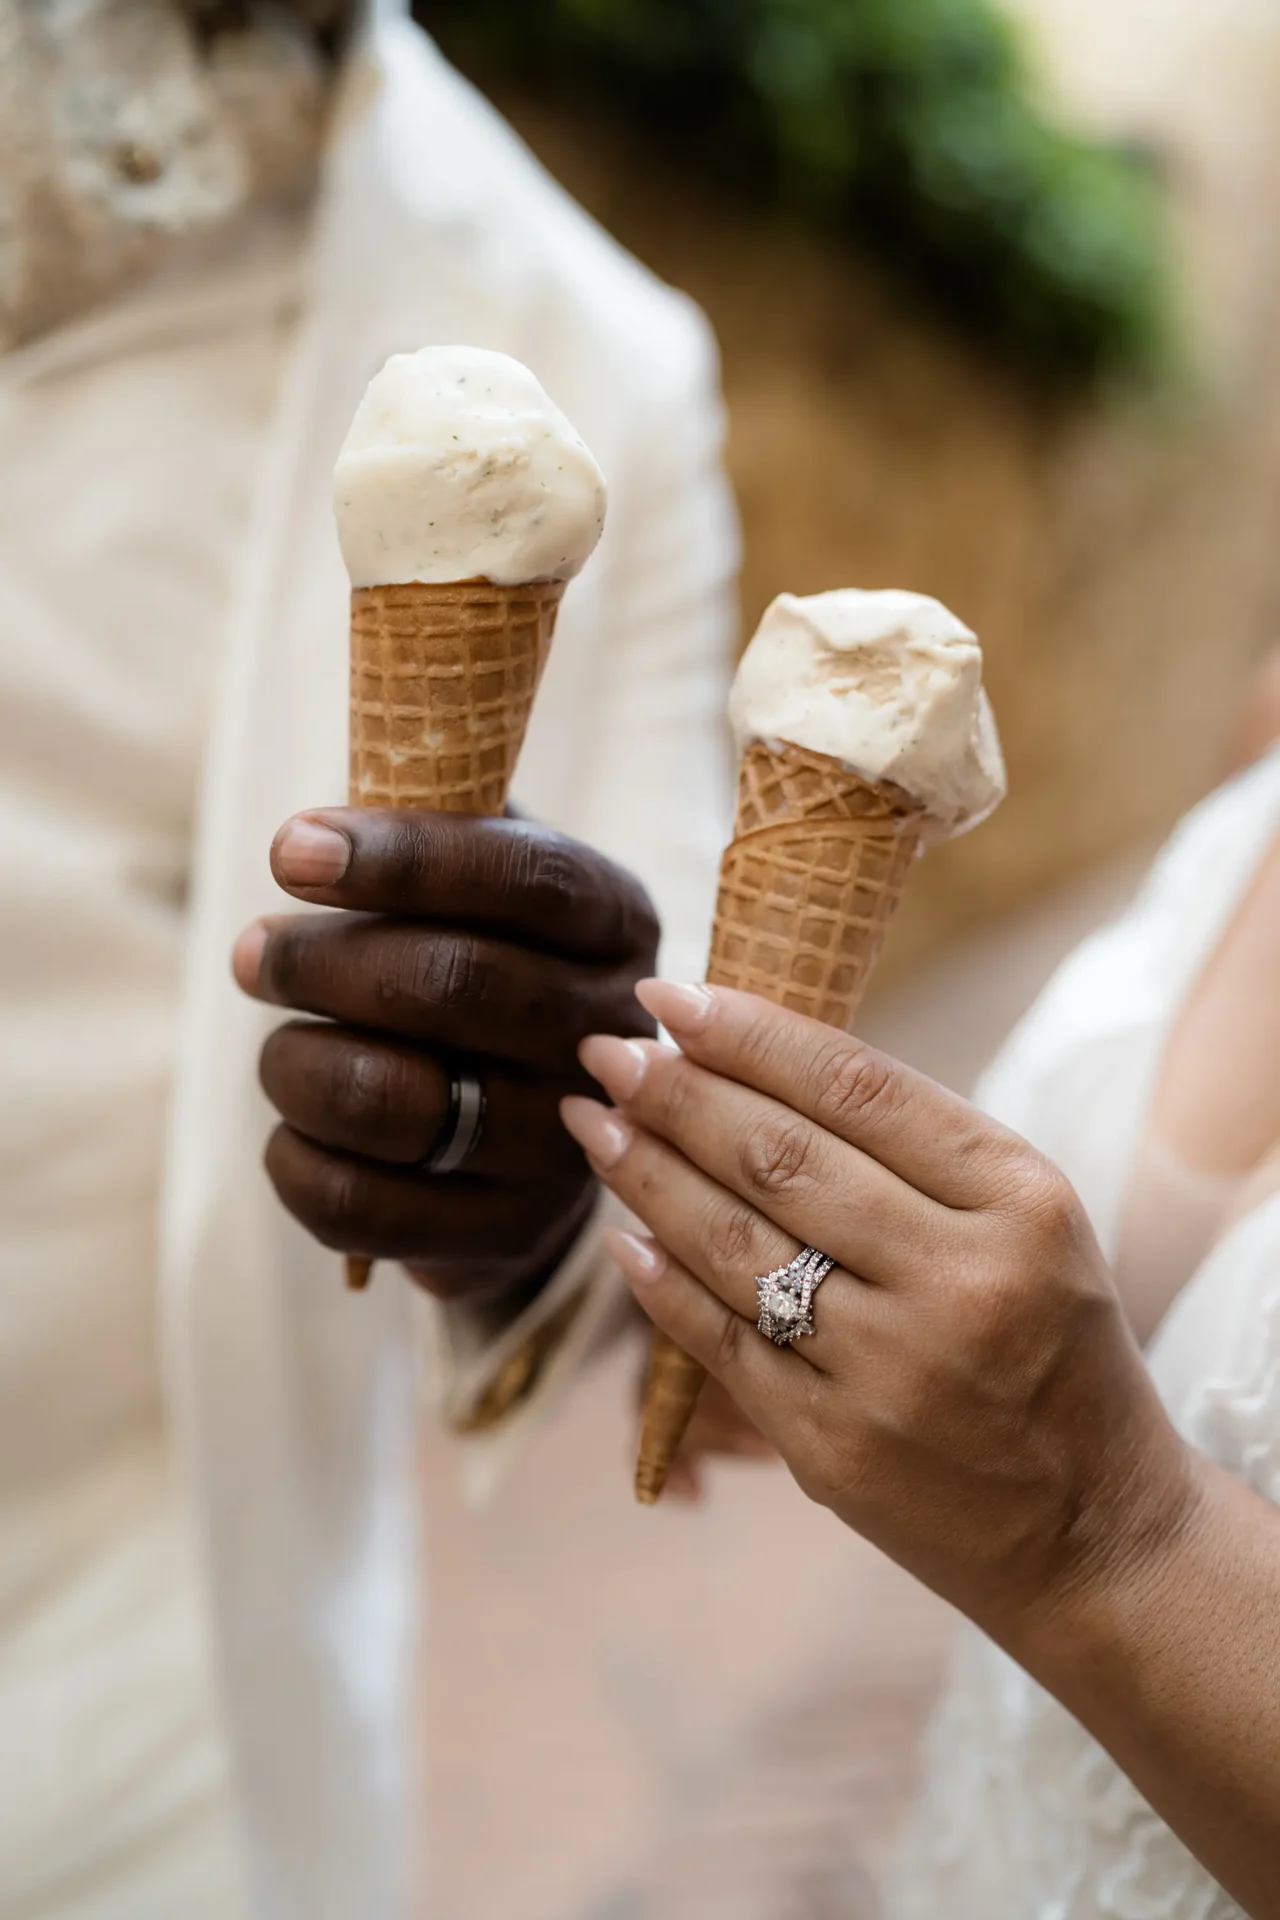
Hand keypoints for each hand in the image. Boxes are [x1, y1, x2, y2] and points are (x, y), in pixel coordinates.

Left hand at [232, 809, 659, 1310]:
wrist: (536, 1139)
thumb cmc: (490, 972)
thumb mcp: (490, 884)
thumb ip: (438, 824)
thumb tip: (323, 827)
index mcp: (617, 923)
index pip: (524, 879)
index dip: (403, 859)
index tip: (290, 850)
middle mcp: (612, 1035)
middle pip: (458, 984)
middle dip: (325, 961)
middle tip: (255, 953)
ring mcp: (566, 1147)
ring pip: (394, 1099)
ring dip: (298, 1063)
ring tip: (280, 1046)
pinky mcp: (506, 1234)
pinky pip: (358, 1201)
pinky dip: (294, 1157)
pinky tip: (295, 1127)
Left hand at [562, 982, 1199, 1651]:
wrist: (1098, 1534)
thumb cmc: (1053, 1351)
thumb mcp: (1032, 1226)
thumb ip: (917, 1153)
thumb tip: (752, 1065)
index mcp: (1018, 1200)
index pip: (857, 1086)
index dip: (749, 1034)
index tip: (668, 995)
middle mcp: (960, 1279)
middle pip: (781, 1158)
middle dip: (674, 1093)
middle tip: (605, 1050)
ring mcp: (891, 1371)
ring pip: (735, 1243)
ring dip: (645, 1173)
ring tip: (591, 1122)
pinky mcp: (835, 1449)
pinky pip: (723, 1343)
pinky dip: (662, 1284)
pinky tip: (622, 1236)